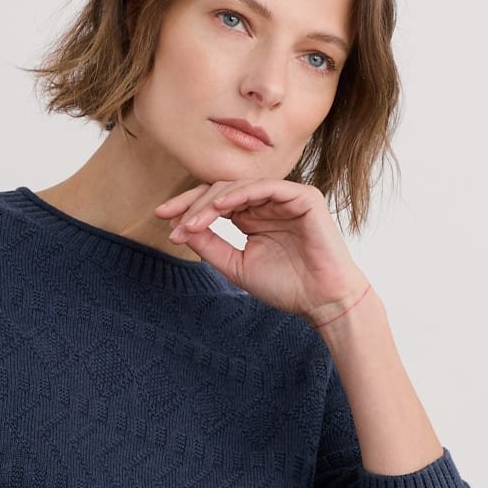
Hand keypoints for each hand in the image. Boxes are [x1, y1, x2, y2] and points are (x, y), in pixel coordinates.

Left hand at [155, 179, 370, 325]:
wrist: (323, 301)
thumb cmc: (286, 287)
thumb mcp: (237, 266)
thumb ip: (211, 246)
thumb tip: (182, 229)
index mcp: (252, 216)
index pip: (216, 203)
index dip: (189, 208)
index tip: (164, 219)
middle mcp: (267, 202)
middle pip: (222, 190)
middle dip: (194, 204)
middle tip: (173, 222)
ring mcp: (285, 197)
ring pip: (239, 186)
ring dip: (212, 203)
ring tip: (192, 222)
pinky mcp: (303, 196)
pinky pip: (266, 186)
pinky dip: (241, 193)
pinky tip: (219, 206)